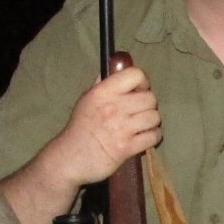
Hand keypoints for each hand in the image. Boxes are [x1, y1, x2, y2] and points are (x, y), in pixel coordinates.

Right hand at [53, 62, 160, 185]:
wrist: (69, 158)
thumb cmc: (79, 128)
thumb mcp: (87, 99)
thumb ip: (103, 83)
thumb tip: (117, 66)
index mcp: (103, 92)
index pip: (135, 75)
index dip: (142, 82)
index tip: (138, 91)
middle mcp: (113, 107)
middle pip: (150, 98)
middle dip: (148, 105)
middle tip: (140, 112)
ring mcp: (121, 128)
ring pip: (154, 117)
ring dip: (152, 122)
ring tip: (142, 126)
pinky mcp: (127, 147)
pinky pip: (153, 136)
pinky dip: (153, 137)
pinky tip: (144, 138)